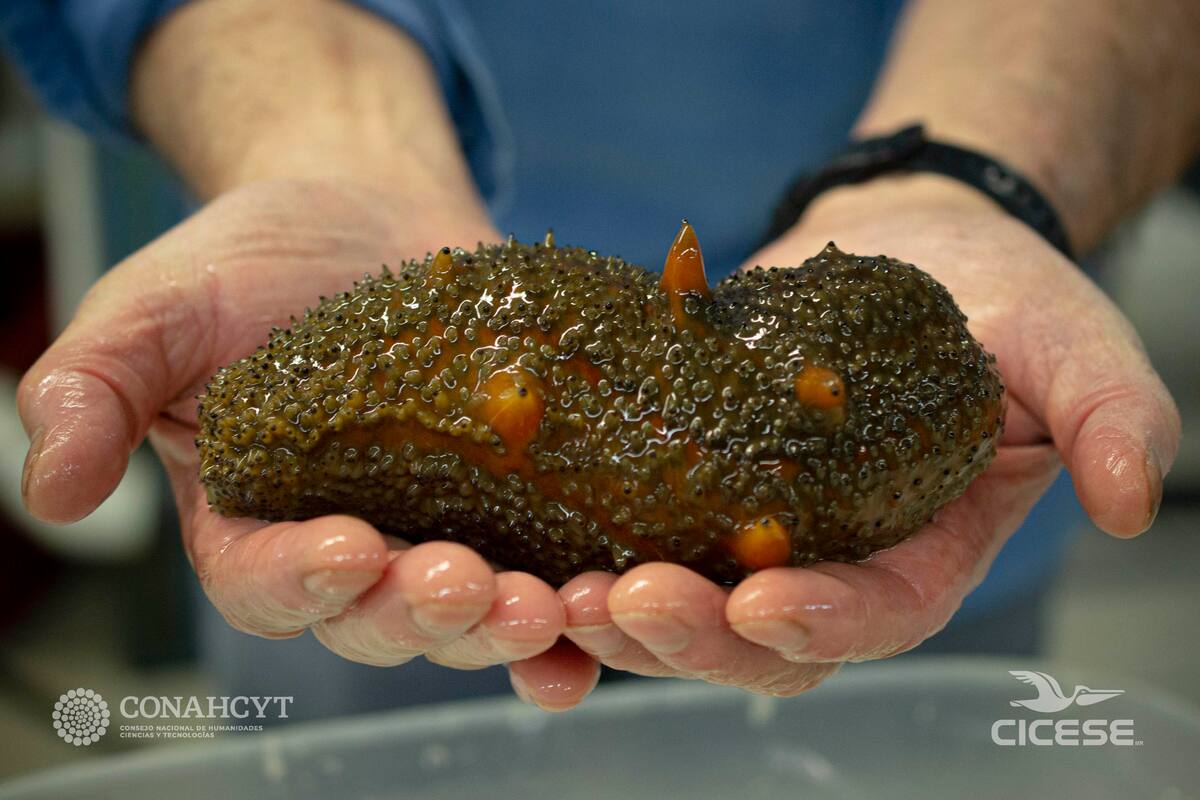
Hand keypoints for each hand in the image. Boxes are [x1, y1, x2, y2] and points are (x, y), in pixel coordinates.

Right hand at [18, 179, 598, 710]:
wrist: (372, 212)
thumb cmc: (256, 259)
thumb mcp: (157, 308)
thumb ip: (92, 387)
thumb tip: (51, 490)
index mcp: (250, 523)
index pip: (265, 581)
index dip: (303, 579)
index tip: (347, 546)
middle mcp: (349, 550)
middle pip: (378, 620)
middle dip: (422, 611)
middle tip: (466, 584)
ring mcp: (440, 534)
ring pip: (468, 616)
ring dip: (506, 625)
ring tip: (549, 604)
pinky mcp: (515, 510)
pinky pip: (542, 581)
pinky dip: (570, 622)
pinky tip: (599, 622)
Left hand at [558, 174, 1178, 693]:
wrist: (905, 245)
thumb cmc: (993, 297)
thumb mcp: (1070, 341)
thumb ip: (1110, 412)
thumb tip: (1132, 498)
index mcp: (924, 549)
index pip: (880, 613)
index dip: (825, 620)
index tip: (766, 601)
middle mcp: (834, 560)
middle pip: (761, 638)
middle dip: (694, 633)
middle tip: (625, 602)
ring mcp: (756, 530)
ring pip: (686, 606)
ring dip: (622, 615)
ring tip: (560, 591)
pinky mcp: (694, 485)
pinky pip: (638, 535)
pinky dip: (586, 548)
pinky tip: (534, 544)